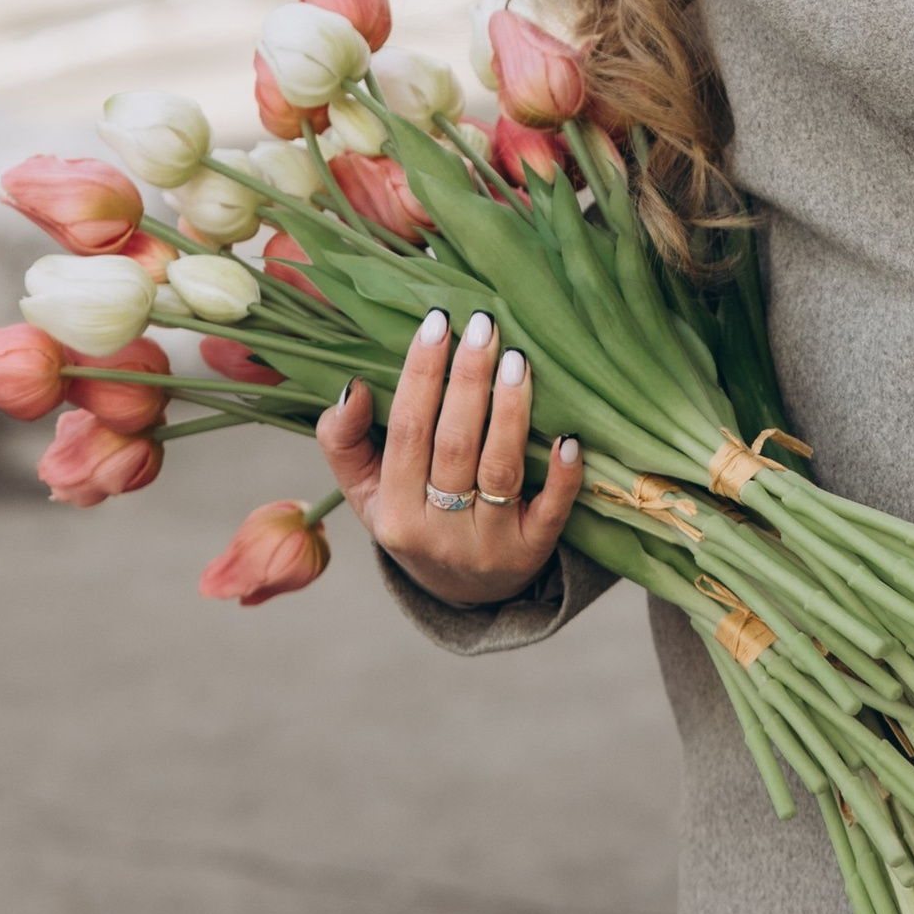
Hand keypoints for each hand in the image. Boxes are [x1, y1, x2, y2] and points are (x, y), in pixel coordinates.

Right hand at [316, 309, 584, 609]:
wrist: (462, 591)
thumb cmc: (413, 517)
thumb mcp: (366, 489)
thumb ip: (344, 440)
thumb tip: (353, 387)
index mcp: (393, 511)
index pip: (407, 431)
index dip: (420, 375)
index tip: (437, 321)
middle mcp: (438, 531)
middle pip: (456, 445)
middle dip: (469, 380)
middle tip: (484, 324)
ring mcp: (488, 544)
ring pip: (500, 468)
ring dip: (511, 410)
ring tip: (517, 358)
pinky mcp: (531, 551)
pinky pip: (550, 511)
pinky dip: (562, 475)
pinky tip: (568, 436)